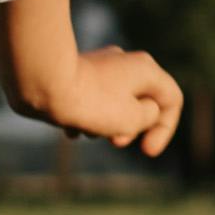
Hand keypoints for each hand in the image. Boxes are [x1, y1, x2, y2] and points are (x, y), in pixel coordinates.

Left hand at [32, 41, 183, 160]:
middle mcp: (125, 62)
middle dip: (132, 128)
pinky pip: (92, 100)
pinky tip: (71, 130)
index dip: (166, 129)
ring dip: (107, 125)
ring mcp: (100, 66)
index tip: (146, 152)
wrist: (42, 82)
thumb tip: (139, 110)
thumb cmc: (90, 102)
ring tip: (87, 133)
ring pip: (115, 102)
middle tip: (115, 142)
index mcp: (145, 69)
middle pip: (142, 100)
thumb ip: (148, 117)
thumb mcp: (132, 119)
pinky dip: (87, 117)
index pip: (172, 99)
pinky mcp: (77, 73)